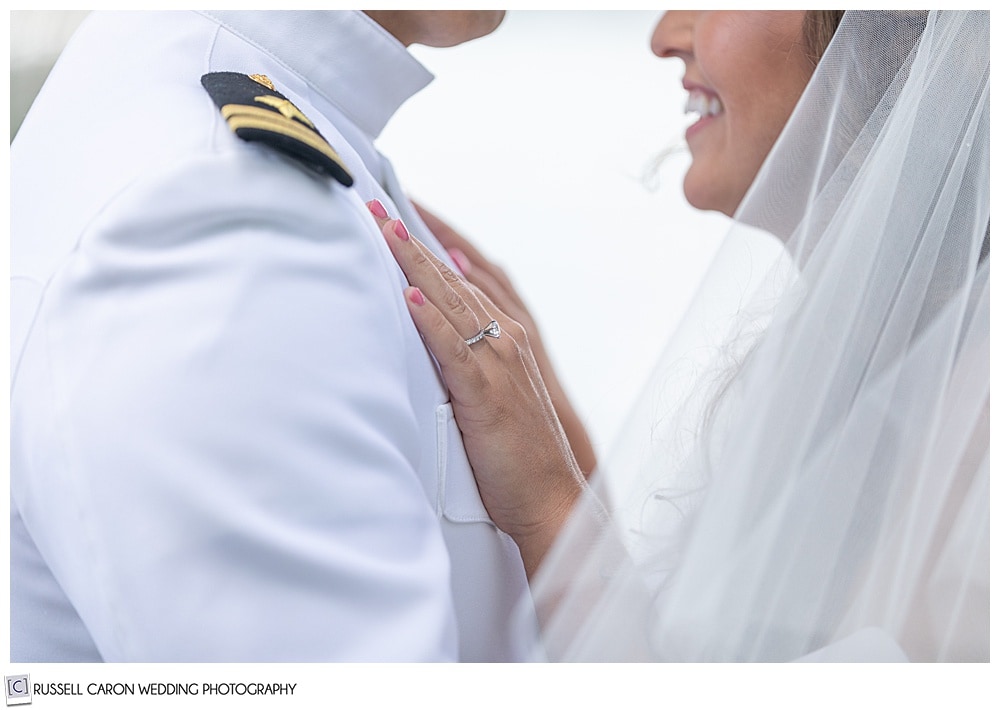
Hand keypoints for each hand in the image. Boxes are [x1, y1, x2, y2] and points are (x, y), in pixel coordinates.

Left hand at [368, 201, 585, 578]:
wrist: (551, 497)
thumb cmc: (519, 453)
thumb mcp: (492, 395)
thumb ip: (467, 359)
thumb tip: (430, 326)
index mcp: (507, 338)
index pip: (461, 280)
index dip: (426, 247)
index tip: (395, 216)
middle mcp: (506, 340)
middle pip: (453, 280)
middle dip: (412, 242)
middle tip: (377, 206)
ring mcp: (499, 363)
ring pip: (452, 303)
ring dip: (416, 265)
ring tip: (386, 231)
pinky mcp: (487, 394)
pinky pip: (454, 349)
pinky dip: (431, 322)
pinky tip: (409, 298)